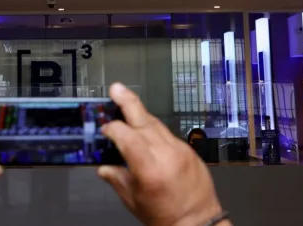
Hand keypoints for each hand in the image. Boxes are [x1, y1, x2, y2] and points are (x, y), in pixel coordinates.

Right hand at [98, 83, 226, 225]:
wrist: (198, 223)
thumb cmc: (166, 217)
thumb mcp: (133, 201)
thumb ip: (117, 179)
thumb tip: (104, 167)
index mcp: (149, 169)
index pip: (126, 136)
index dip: (112, 129)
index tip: (105, 130)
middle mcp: (166, 155)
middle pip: (144, 120)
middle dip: (128, 102)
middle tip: (117, 89)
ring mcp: (180, 150)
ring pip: (156, 124)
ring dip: (140, 114)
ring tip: (127, 103)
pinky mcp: (189, 150)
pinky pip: (168, 134)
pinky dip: (155, 130)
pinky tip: (146, 131)